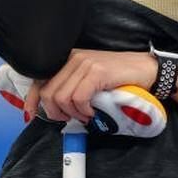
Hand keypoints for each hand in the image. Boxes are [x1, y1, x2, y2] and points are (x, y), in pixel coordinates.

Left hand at [29, 49, 157, 123]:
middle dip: (55, 112)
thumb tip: (54, 107)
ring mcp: (85, 63)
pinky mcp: (97, 71)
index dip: (32, 98)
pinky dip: (83, 110)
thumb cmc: (118, 79)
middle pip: (49, 91)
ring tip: (85, 116)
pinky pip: (79, 97)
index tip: (29, 114)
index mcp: (67, 59)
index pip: (40, 78)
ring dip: (72, 113)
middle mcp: (73, 58)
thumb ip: (72, 87)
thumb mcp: (89, 80)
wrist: (147, 70)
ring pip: (62, 97)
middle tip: (69, 119)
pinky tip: (92, 112)